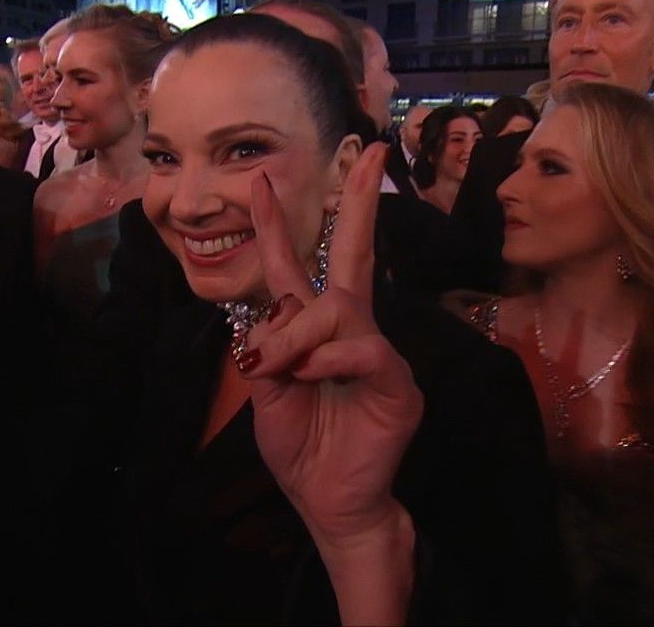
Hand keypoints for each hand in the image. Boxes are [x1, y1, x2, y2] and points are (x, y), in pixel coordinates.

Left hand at [240, 143, 422, 552]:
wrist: (329, 502)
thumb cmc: (301, 448)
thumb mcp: (267, 394)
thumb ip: (268, 349)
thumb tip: (273, 313)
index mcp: (312, 333)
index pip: (294, 269)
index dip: (276, 227)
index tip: (256, 183)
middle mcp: (350, 332)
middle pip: (351, 256)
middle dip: (358, 203)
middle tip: (370, 151)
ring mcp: (378, 354)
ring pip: (338, 308)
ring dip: (297, 333)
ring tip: (278, 368)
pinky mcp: (397, 383)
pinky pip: (363, 349)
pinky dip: (328, 359)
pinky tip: (311, 375)